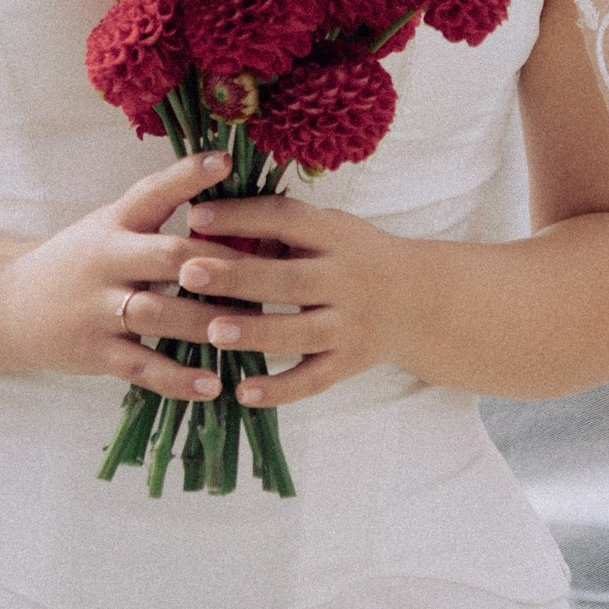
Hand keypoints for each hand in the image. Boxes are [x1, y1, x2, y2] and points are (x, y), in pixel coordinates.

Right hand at [0, 150, 237, 401]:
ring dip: (210, 324)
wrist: (5, 305)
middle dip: (219, 265)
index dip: (188, 175)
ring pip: (162, 315)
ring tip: (257, 332)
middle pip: (169, 256)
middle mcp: (106, 260)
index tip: (225, 160)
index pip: (153, 191)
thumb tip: (229, 190)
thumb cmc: (78, 260)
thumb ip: (159, 211)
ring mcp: (98, 308)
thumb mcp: (109, 225)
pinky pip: (143, 366)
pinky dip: (179, 378)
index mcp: (114, 222)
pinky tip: (215, 384)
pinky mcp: (93, 352)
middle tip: (270, 271)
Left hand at [169, 192, 434, 405]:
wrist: (419, 301)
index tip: (194, 215)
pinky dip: (279, 389)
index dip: (241, 216)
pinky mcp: (349, 363)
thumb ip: (281, 229)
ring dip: (255, 332)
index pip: (286, 219)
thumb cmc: (353, 256)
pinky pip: (312, 379)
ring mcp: (351, 325)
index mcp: (336, 236)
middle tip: (188, 273)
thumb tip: (209, 226)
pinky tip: (243, 392)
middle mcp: (347, 279)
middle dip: (237, 276)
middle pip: (288, 280)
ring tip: (212, 331)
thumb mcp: (329, 229)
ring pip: (299, 332)